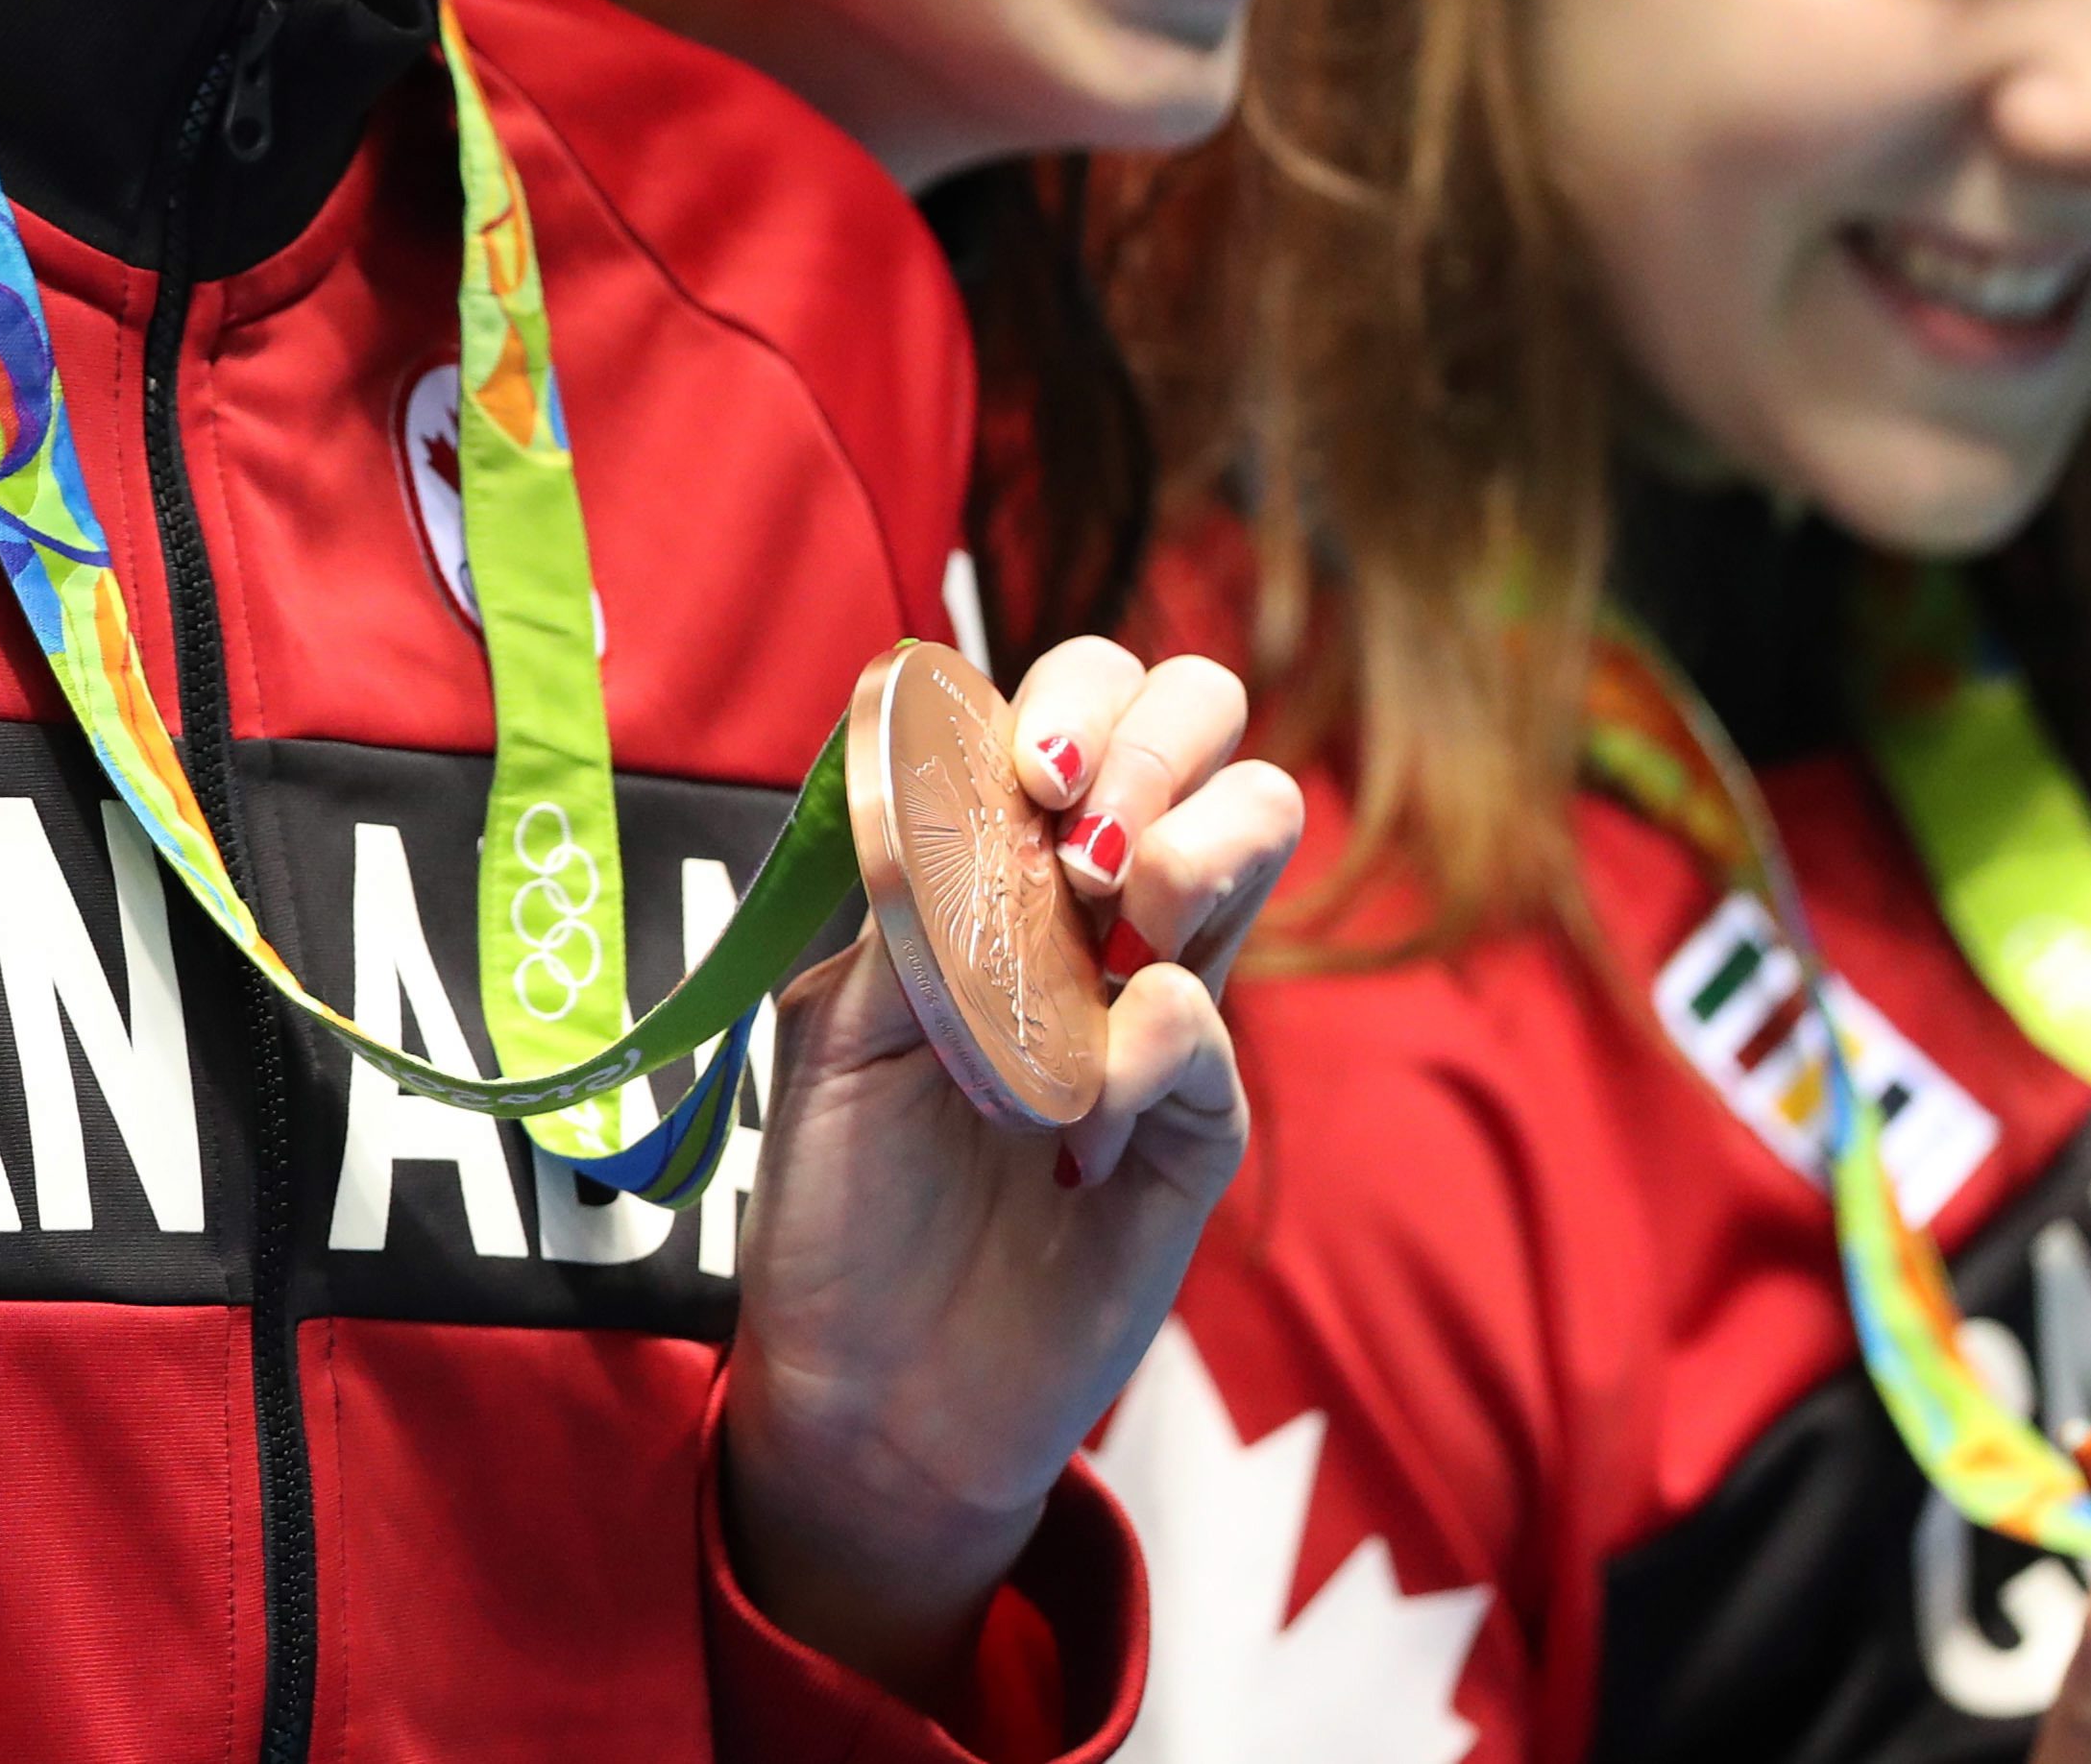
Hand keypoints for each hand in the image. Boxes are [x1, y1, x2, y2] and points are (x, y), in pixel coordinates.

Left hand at [716, 639, 1306, 1705]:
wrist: (868, 1392)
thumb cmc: (841, 1200)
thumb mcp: (836, 1027)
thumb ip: (905, 899)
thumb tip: (965, 777)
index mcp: (993, 860)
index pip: (1071, 700)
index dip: (1064, 697)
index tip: (1016, 766)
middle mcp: (1095, 907)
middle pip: (1195, 722)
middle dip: (1154, 729)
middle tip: (1075, 821)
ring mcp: (1160, 1001)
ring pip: (1254, 825)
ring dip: (1196, 831)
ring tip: (1115, 901)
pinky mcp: (1198, 1119)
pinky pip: (1208, 1021)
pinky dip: (1147, 1038)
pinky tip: (1075, 1117)